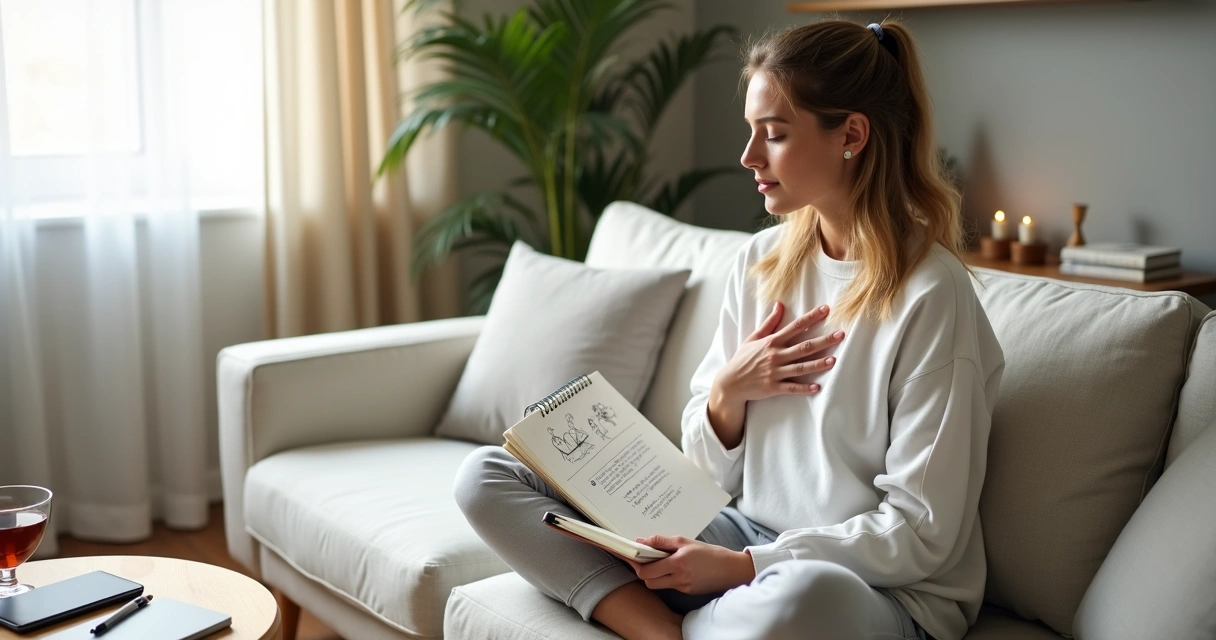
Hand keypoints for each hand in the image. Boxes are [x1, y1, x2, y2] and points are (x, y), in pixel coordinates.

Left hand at [623, 536, 755, 594]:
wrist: (731, 569)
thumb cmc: (710, 553)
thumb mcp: (685, 541)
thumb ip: (662, 541)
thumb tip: (642, 540)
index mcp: (678, 563)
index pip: (647, 570)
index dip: (635, 564)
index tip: (629, 555)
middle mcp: (679, 578)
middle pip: (648, 581)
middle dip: (642, 571)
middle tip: (642, 559)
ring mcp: (683, 587)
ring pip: (657, 585)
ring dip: (653, 575)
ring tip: (657, 562)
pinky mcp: (687, 591)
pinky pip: (669, 586)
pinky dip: (666, 578)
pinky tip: (671, 568)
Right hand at [714, 300, 844, 402]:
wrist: (730, 382)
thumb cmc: (743, 359)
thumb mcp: (753, 337)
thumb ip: (769, 322)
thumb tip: (780, 304)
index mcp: (771, 342)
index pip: (795, 326)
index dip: (811, 317)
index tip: (826, 310)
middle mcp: (775, 355)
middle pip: (804, 346)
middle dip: (824, 340)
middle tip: (841, 335)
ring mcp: (775, 372)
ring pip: (801, 367)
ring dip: (818, 364)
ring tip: (833, 360)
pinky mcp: (773, 387)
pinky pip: (791, 388)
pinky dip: (804, 388)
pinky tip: (817, 388)